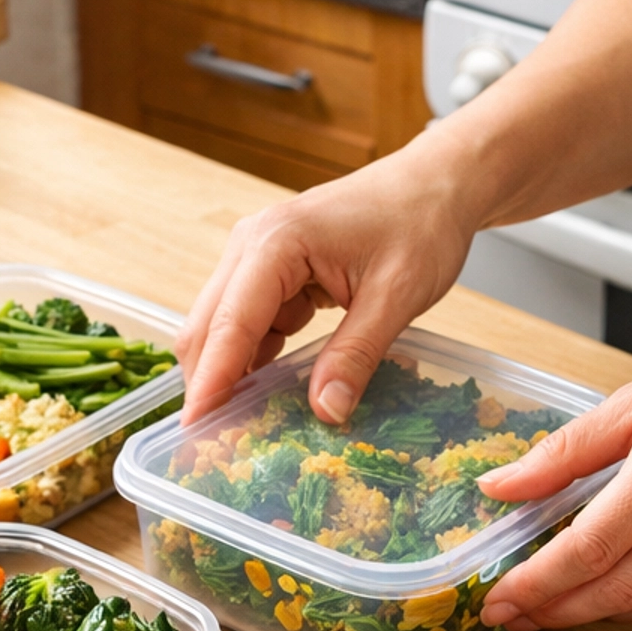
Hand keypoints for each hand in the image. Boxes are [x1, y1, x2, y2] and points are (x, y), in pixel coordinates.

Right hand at [176, 145, 471, 424]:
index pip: (229, 325)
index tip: (195, 431)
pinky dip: (256, 358)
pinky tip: (271, 393)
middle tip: (215, 446)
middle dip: (209, 384)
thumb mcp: (396, 295)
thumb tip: (326, 412)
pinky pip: (250, 323)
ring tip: (243, 428)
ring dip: (231, 374)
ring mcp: (257, 257)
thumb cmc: (421, 223)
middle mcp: (251, 245)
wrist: (436, 184)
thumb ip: (357, 354)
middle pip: (208, 327)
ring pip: (223, 328)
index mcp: (276, 243)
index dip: (211, 382)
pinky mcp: (272, 271)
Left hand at [473, 302, 631, 628]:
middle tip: (507, 614)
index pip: (588, 547)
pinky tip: (614, 589)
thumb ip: (571, 448)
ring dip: (592, 614)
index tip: (495, 598)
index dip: (536, 583)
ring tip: (549, 606)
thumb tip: (502, 486)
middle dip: (552, 611)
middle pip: (614, 590)